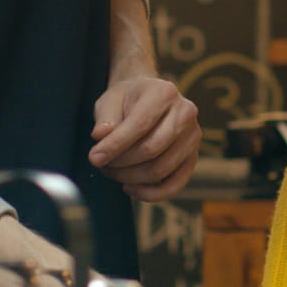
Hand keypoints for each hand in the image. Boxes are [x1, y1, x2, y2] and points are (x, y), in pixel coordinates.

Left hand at [90, 77, 200, 200]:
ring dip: (132, 178)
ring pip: (161, 169)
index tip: (94, 158)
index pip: (140, 124)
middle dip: (122, 163)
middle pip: (152, 149)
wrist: (148, 99)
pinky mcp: (193, 157)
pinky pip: (174, 185)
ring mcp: (193, 137)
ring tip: (113, 173)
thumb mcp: (110, 100)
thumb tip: (100, 136)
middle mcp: (185, 113)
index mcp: (164, 93)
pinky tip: (130, 188)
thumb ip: (105, 118)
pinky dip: (151, 193)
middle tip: (102, 165)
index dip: (115, 145)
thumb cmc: (127, 100)